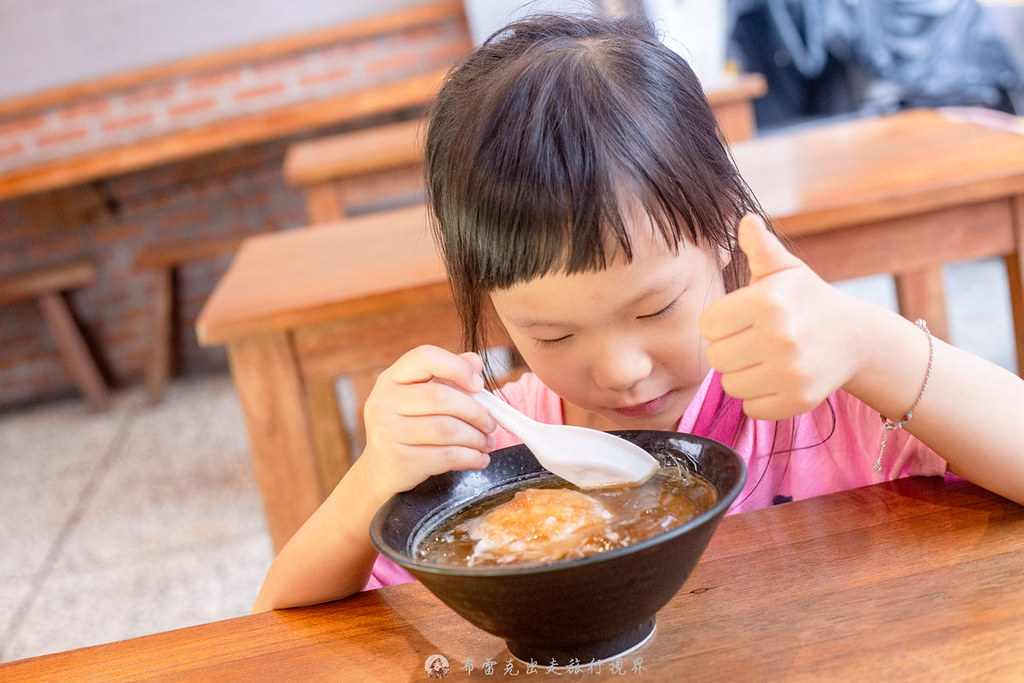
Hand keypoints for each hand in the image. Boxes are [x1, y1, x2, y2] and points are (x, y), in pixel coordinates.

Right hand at [360, 345, 495, 501]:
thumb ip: (448, 375)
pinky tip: (478, 458)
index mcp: (392, 378)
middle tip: (490, 423)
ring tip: (486, 442)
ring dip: (476, 438)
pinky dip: (470, 458)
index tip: (478, 384)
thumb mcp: (420, 396)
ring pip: (447, 430)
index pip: (425, 357)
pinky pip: (446, 456)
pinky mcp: (401, 460)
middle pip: (440, 398)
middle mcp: (385, 401)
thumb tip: (475, 362)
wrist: (378, 469)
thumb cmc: (407, 426)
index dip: (457, 368)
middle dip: (475, 412)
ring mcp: (389, 431)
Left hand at [699, 214, 861, 419]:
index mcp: (768, 301)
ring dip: (742, 375)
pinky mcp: (799, 400)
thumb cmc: (808, 301)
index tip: (741, 319)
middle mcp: (781, 336)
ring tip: (764, 359)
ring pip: (730, 385)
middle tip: (753, 341)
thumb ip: (760, 248)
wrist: (856, 337)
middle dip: (729, 349)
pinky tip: (777, 378)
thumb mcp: (786, 271)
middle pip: (715, 358)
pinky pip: (752, 407)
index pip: (707, 326)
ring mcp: (792, 371)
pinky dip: (759, 397)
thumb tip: (746, 220)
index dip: (721, 323)